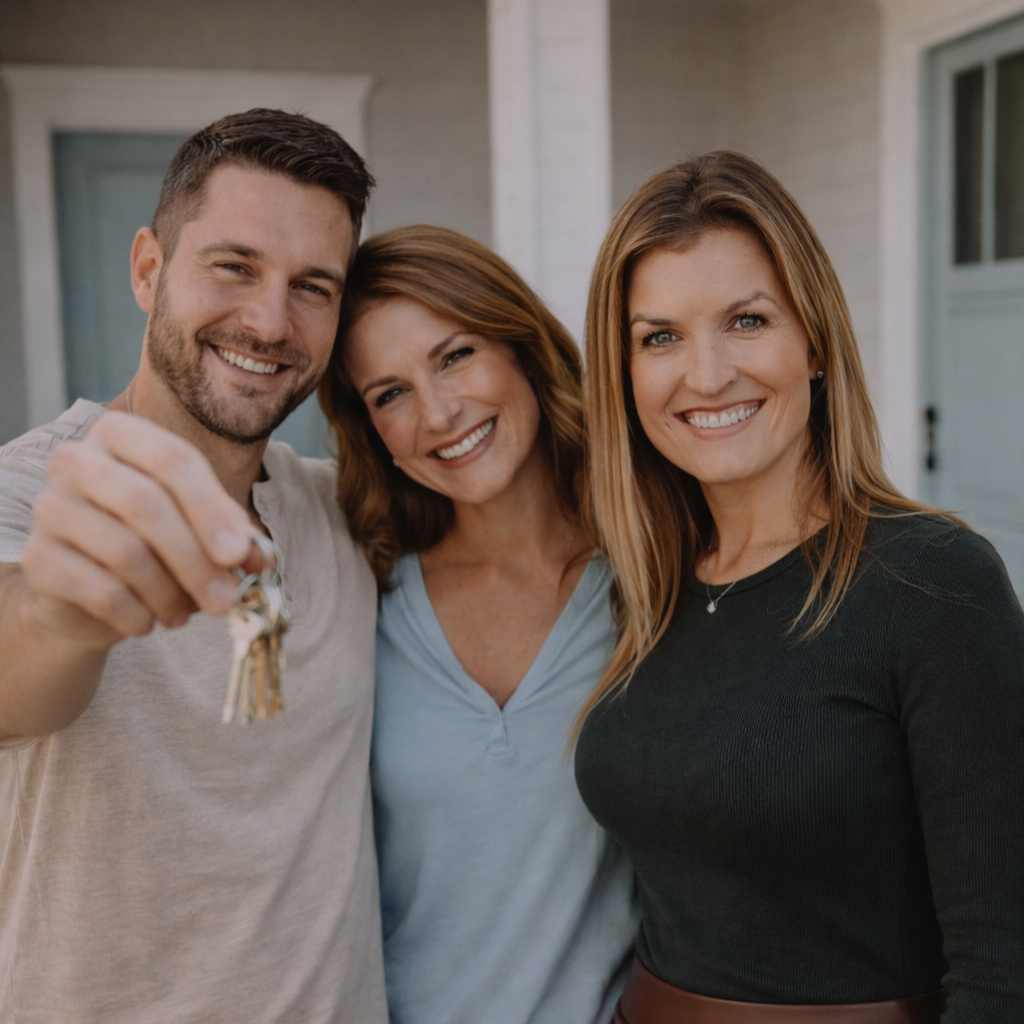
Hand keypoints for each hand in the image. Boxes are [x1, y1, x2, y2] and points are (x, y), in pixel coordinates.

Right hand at [21, 412, 257, 645]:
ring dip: (169, 593)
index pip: (174, 459)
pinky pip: (100, 590)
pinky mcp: (37, 558)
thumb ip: (233, 538)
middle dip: (195, 559)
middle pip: (146, 503)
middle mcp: (78, 460)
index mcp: (122, 435)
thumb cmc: (154, 544)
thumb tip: (259, 556)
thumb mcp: (200, 532)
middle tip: (225, 601)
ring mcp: (51, 506)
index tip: (239, 554)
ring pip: (124, 550)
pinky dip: (136, 613)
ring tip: (185, 614)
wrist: (86, 592)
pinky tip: (148, 623)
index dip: (212, 509)